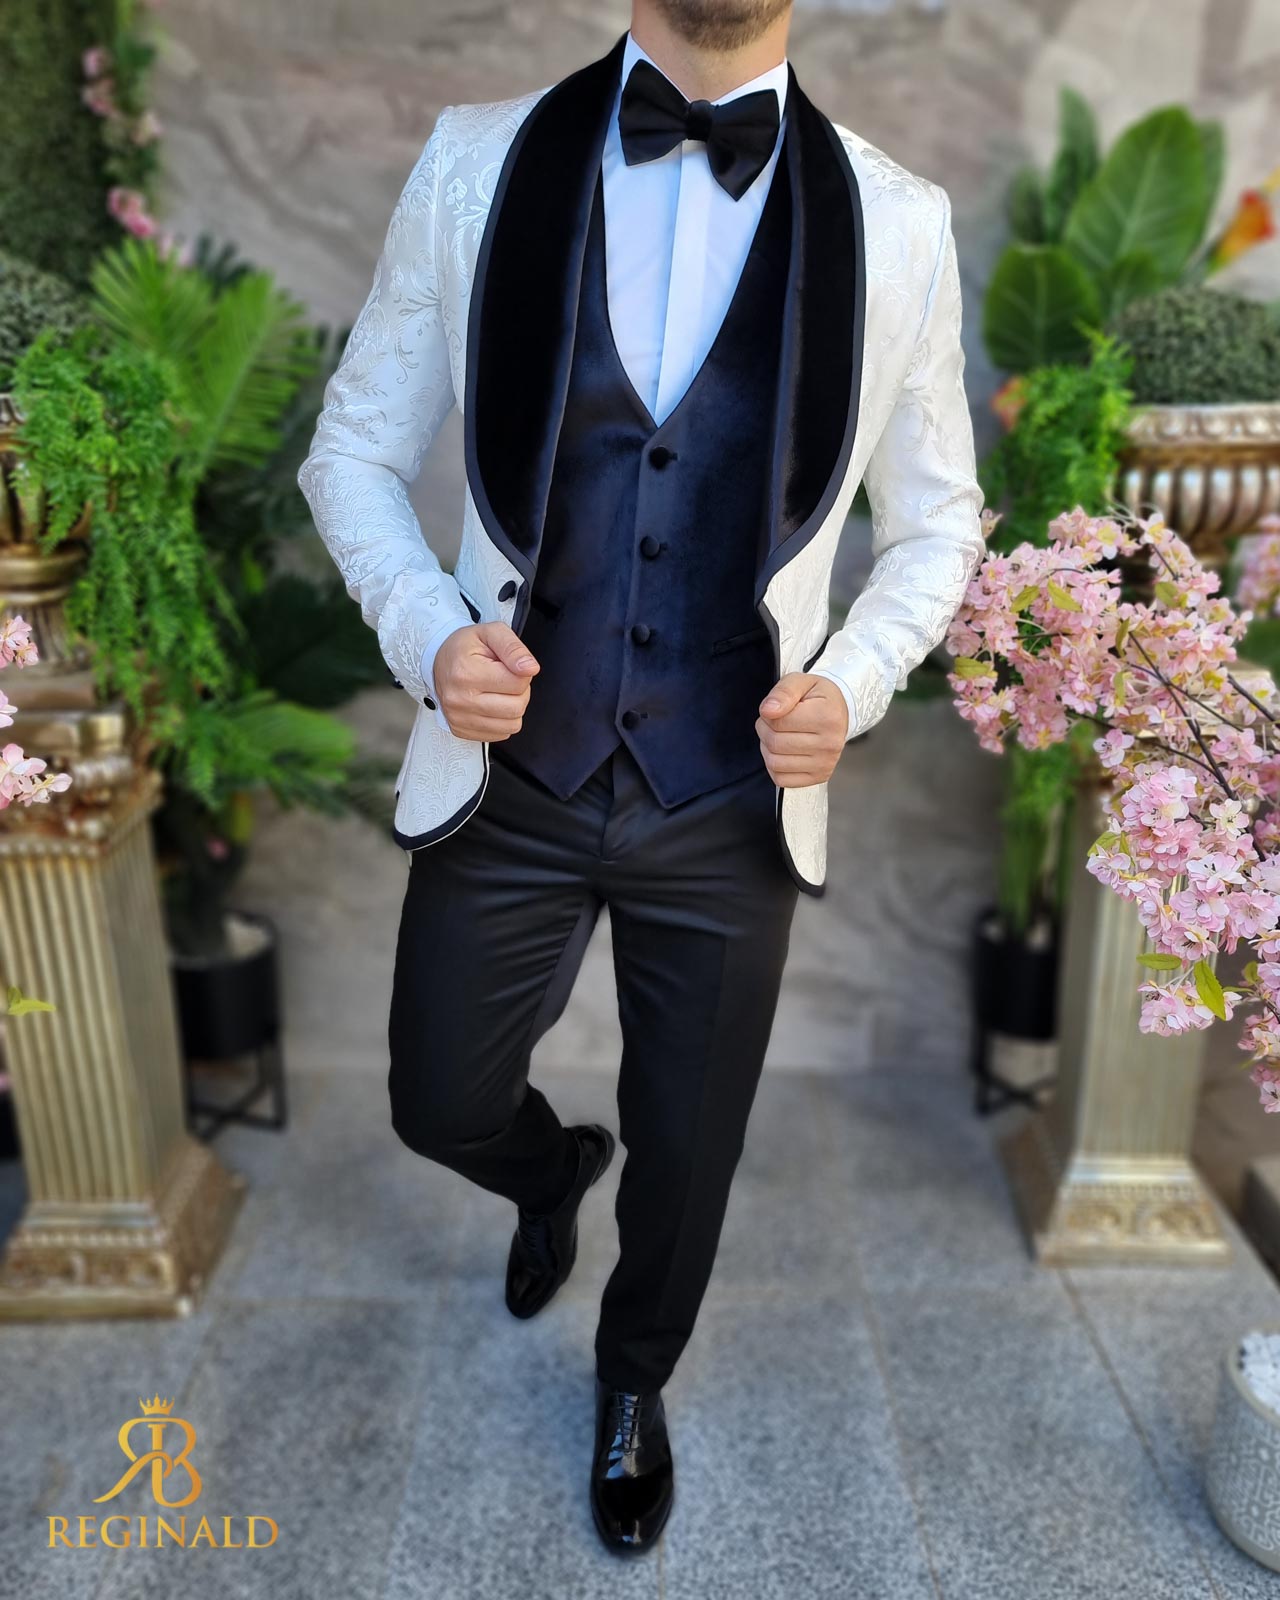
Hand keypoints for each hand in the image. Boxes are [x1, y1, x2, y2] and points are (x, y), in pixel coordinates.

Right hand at [434, 622, 538, 741]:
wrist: (440, 661)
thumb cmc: (465, 647)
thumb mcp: (491, 633)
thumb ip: (514, 648)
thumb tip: (530, 668)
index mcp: (466, 673)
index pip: (518, 683)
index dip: (522, 672)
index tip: (508, 665)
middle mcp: (459, 699)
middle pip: (517, 707)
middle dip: (520, 692)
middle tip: (505, 678)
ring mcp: (459, 718)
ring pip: (513, 724)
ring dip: (513, 707)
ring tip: (498, 691)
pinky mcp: (461, 731)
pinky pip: (501, 734)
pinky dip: (502, 720)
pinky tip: (491, 704)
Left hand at [756, 674, 848, 786]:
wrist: (839, 712)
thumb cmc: (818, 698)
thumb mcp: (801, 682)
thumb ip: (783, 692)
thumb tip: (768, 711)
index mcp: (827, 716)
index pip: (778, 722)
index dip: (768, 714)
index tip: (776, 709)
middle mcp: (830, 743)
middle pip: (775, 743)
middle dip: (765, 730)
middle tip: (775, 721)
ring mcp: (825, 763)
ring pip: (775, 763)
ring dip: (768, 749)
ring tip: (779, 735)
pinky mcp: (819, 777)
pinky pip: (782, 779)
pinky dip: (775, 766)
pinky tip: (784, 753)